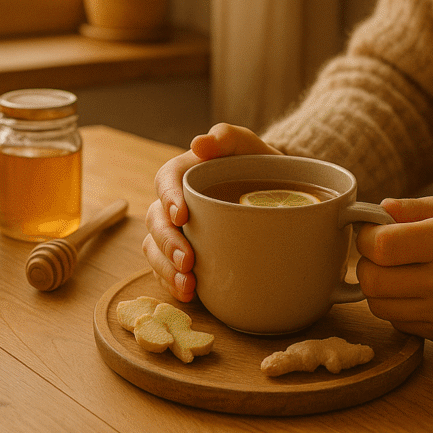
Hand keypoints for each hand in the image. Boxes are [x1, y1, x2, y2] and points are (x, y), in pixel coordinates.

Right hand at [143, 123, 281, 301]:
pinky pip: (165, 270)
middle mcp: (175, 202)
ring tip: (187, 286)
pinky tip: (189, 294)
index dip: (167, 198)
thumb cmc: (259, 166)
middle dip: (166, 243)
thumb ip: (228, 138)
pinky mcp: (184, 255)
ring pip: (154, 248)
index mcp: (185, 172)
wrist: (279, 195)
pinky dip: (171, 283)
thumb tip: (200, 143)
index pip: (165, 180)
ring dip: (165, 269)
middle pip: (155, 220)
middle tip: (187, 261)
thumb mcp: (249, 147)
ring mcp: (177, 231)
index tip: (182, 215)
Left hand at [355, 196, 432, 341]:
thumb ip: (407, 208)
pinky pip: (396, 322)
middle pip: (373, 281)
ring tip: (393, 272)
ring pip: (378, 306)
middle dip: (366, 264)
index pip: (382, 246)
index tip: (371, 233)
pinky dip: (394, 306)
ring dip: (376, 288)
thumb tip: (371, 213)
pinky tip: (411, 291)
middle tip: (378, 255)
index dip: (365, 238)